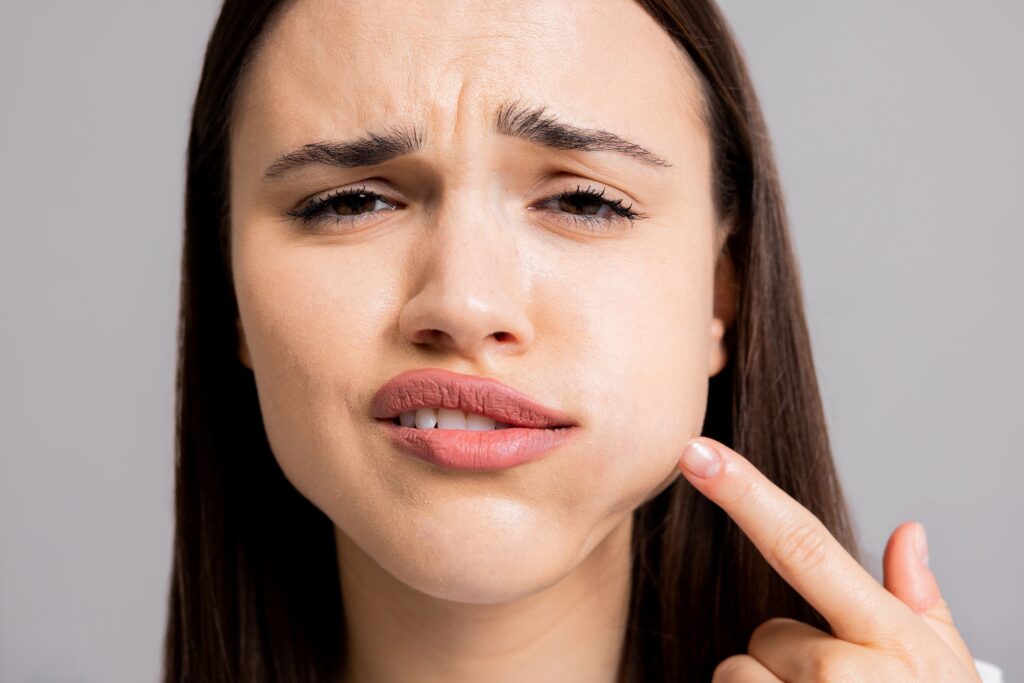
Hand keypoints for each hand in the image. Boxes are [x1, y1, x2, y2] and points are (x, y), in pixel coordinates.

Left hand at [677, 437, 980, 681]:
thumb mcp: (947, 676)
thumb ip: (922, 604)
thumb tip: (908, 532)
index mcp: (892, 639)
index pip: (803, 547)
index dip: (744, 493)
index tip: (695, 453)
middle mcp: (853, 672)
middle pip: (764, 634)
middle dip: (788, 663)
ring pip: (738, 676)